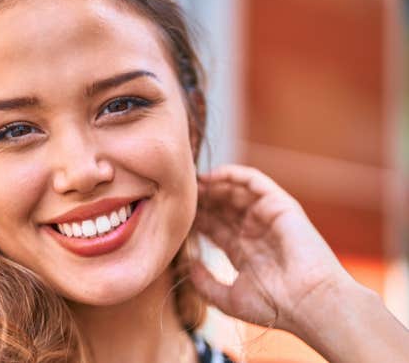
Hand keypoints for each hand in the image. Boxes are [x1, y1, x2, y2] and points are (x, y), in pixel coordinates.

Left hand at [190, 164, 350, 331]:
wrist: (309, 303)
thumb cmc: (274, 306)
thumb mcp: (229, 299)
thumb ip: (205, 283)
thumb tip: (189, 266)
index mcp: (245, 252)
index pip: (215, 228)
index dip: (195, 219)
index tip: (173, 214)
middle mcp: (256, 232)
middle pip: (222, 208)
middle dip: (201, 200)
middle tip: (177, 194)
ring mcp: (267, 217)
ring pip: (234, 192)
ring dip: (212, 186)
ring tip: (190, 184)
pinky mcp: (279, 205)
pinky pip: (254, 181)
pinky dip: (232, 174)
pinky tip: (210, 177)